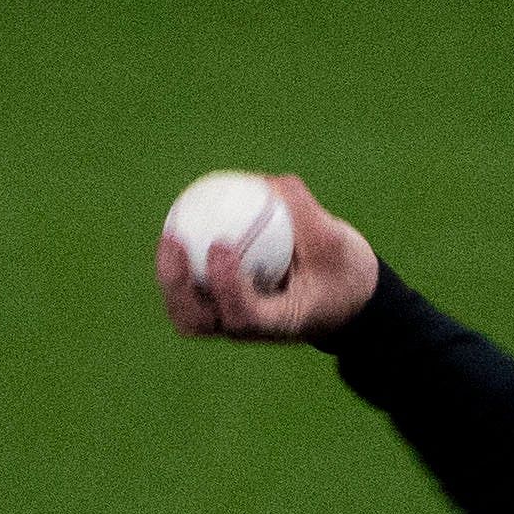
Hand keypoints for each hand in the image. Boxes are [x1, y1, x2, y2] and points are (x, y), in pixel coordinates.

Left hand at [156, 174, 380, 345]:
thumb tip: (267, 184)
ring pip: (187, 310)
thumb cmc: (343, 271)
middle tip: (175, 241)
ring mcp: (230, 321)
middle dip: (176, 286)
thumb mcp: (338, 241)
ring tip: (170, 234)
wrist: (342, 297)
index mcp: (279, 324)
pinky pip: (192, 286)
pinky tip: (182, 222)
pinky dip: (184, 260)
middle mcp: (248, 329)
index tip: (221, 244)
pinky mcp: (221, 307)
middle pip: (197, 321)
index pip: (243, 315)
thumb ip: (305, 213)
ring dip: (171, 276)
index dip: (225, 285)